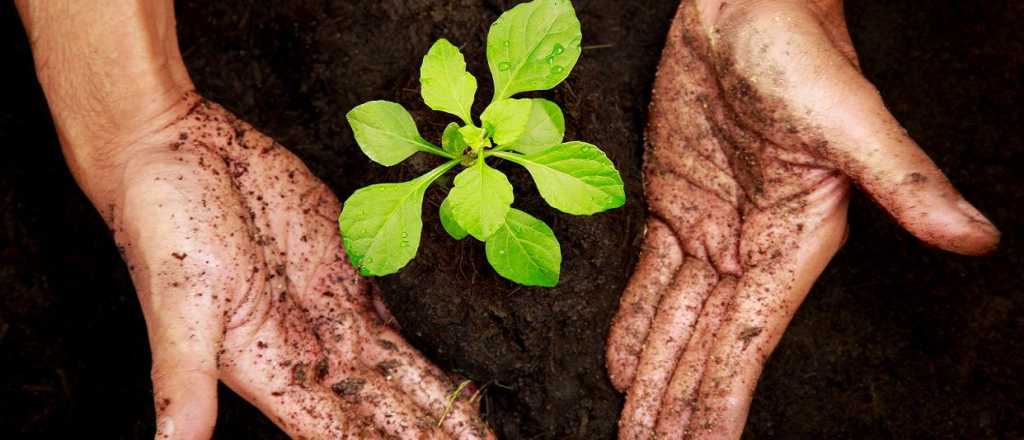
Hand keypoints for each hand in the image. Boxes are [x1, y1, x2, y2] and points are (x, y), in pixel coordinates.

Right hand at [103, 93, 492, 438]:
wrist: (176, 148)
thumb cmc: (163, 224)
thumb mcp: (180, 303)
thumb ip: (183, 381)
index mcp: (269, 368)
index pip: (340, 433)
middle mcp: (306, 349)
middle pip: (381, 410)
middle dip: (429, 436)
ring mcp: (330, 308)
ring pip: (397, 370)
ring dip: (437, 403)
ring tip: (481, 433)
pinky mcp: (344, 266)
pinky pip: (393, 318)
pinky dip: (422, 349)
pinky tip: (451, 374)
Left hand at [606, 0, 999, 437]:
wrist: (744, 7)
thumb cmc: (802, 51)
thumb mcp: (852, 119)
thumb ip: (903, 182)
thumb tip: (975, 238)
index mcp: (793, 244)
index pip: (750, 340)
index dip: (724, 398)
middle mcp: (750, 249)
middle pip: (704, 344)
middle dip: (677, 404)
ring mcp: (708, 230)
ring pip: (672, 320)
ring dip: (653, 376)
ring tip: (633, 427)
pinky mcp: (674, 203)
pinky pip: (649, 276)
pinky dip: (633, 320)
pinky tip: (623, 362)